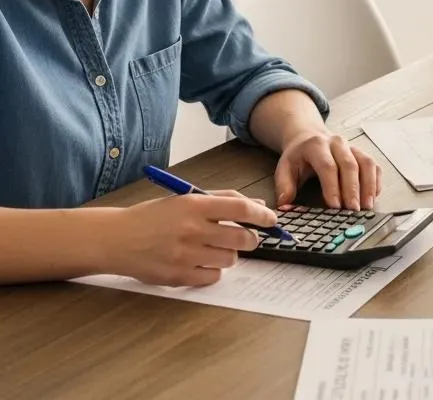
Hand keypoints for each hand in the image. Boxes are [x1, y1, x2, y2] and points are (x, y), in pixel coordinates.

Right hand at [106, 191, 275, 286]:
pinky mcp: (177, 277)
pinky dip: (214, 271)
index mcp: (194, 205)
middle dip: (251, 239)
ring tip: (217, 249)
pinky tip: (203, 262)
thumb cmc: (153, 216)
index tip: (272, 220)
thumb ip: (222, 199)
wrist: (116, 239)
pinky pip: (212, 278)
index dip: (262, 215)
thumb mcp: (186, 198)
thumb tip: (256, 205)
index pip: (241, 210)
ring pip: (229, 260)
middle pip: (240, 238)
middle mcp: (191, 229)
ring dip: (230, 255)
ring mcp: (183, 255)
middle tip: (248, 238)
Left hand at [275, 128, 382, 210]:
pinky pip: (374, 165)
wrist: (309, 137)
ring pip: (366, 163)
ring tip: (367, 206)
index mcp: (317, 145)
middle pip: (350, 165)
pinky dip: (376, 181)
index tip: (335, 206)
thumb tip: (285, 204)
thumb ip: (284, 186)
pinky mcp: (362, 153)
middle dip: (353, 189)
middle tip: (354, 210)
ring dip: (368, 186)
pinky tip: (373, 196)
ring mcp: (352, 147)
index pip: (328, 166)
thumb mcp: (284, 167)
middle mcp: (337, 143)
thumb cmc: (299, 156)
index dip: (333, 187)